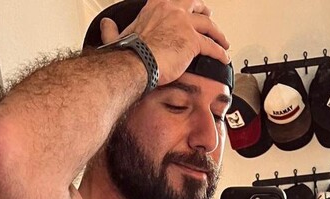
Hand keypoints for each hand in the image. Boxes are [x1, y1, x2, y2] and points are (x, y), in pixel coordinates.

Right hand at [99, 0, 230, 85]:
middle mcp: (173, 9)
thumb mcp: (118, 36)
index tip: (187, 9)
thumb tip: (105, 26)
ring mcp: (184, 23)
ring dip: (217, 34)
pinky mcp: (193, 41)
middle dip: (204, 12)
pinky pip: (211, 46)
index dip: (183, 5)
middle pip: (195, 6)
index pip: (174, 1)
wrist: (137, 62)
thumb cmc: (128, 53)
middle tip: (208, 18)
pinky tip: (224, 58)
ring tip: (223, 42)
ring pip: (208, 26)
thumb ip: (112, 31)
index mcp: (156, 6)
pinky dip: (219, 52)